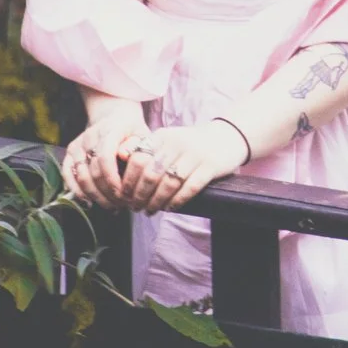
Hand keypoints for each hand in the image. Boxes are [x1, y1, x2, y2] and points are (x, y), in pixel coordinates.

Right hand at [61, 107, 146, 207]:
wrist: (114, 117)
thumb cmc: (133, 130)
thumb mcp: (142, 134)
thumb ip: (136, 146)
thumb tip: (125, 156)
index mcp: (109, 130)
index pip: (105, 158)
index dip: (112, 180)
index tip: (124, 196)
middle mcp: (90, 136)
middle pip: (93, 171)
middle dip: (107, 193)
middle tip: (121, 205)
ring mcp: (78, 144)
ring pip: (81, 176)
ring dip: (95, 195)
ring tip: (110, 206)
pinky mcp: (70, 151)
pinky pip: (67, 174)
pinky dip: (76, 190)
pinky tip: (89, 202)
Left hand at [116, 120, 249, 214]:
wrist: (227, 137)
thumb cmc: (190, 144)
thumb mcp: (167, 139)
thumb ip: (146, 148)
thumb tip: (120, 161)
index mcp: (162, 136)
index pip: (137, 160)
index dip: (128, 181)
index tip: (123, 195)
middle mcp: (177, 143)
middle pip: (150, 175)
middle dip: (139, 195)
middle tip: (135, 207)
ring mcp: (195, 154)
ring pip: (168, 184)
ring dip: (156, 202)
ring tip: (150, 211)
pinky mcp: (210, 166)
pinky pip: (190, 188)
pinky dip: (177, 201)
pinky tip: (170, 208)